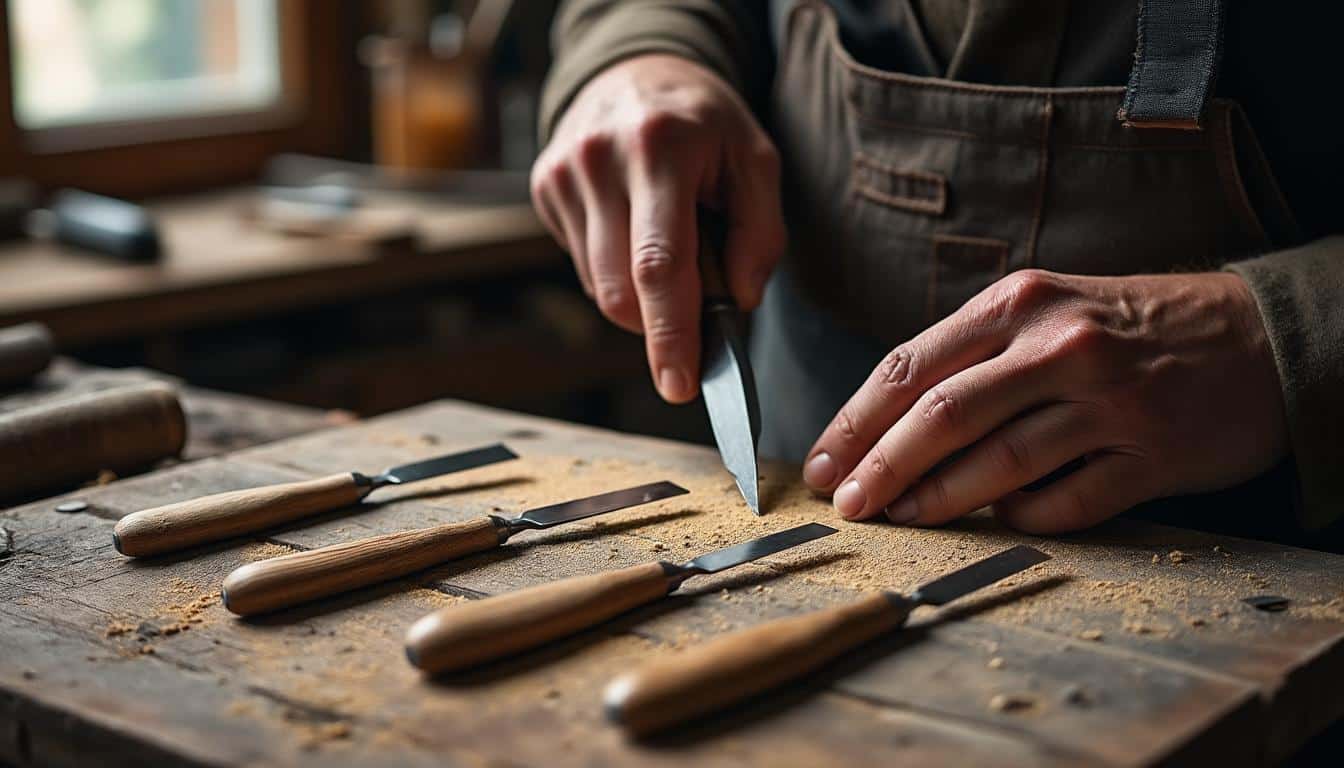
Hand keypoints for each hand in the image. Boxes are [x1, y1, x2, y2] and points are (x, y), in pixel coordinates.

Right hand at [531, 54, 784, 401]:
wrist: (636, 69)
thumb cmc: (704, 125)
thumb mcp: (755, 161)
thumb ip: (761, 235)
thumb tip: (737, 303)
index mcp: (659, 149)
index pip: (659, 266)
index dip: (670, 335)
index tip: (680, 385)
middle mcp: (599, 160)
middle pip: (620, 292)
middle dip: (660, 328)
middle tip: (696, 323)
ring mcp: (563, 174)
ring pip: (600, 288)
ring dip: (642, 298)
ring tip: (670, 247)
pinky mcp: (544, 188)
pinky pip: (585, 267)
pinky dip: (618, 272)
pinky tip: (635, 232)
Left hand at [802, 270, 1287, 532]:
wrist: (1258, 336)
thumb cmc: (1130, 326)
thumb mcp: (1048, 310)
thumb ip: (974, 356)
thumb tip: (886, 424)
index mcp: (1019, 303)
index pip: (910, 364)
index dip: (856, 421)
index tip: (822, 463)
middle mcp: (1059, 345)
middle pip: (942, 414)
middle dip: (880, 467)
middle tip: (847, 505)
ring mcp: (1109, 400)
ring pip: (999, 462)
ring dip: (939, 499)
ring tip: (901, 518)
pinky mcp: (1153, 452)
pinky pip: (1069, 501)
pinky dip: (1024, 517)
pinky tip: (999, 521)